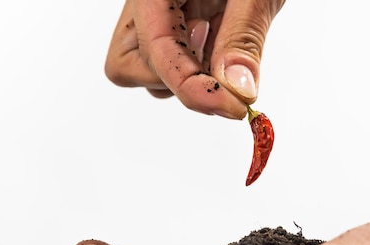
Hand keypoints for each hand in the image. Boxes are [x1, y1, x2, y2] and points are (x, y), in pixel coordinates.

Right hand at [104, 0, 284, 118]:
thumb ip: (243, 35)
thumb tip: (238, 91)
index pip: (156, 51)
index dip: (192, 89)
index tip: (233, 108)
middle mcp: (147, 1)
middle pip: (126, 65)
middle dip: (174, 80)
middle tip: (222, 72)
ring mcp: (158, 12)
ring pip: (148, 69)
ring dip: (187, 75)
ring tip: (226, 42)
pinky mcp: (177, 20)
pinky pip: (173, 58)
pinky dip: (200, 66)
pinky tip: (223, 40)